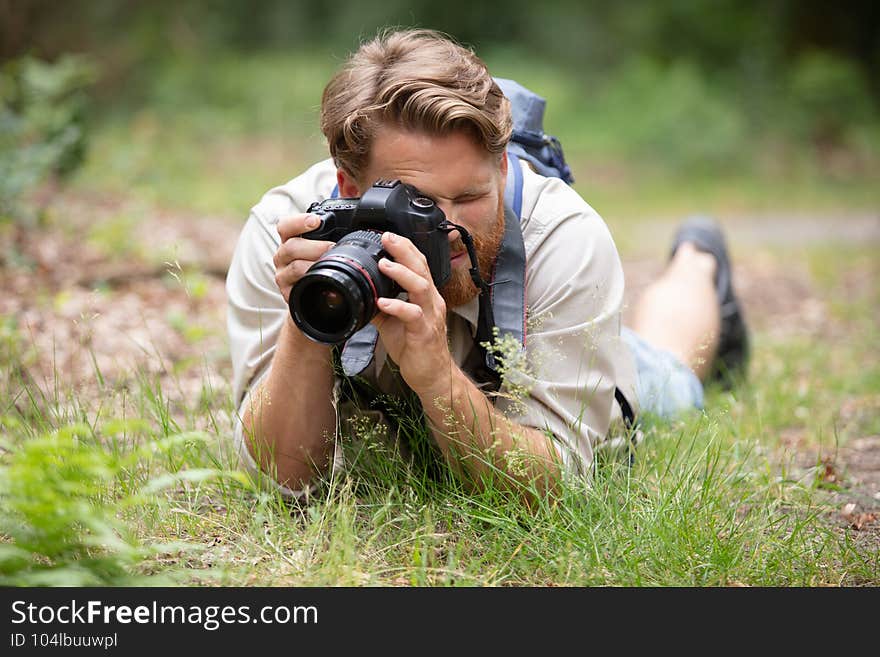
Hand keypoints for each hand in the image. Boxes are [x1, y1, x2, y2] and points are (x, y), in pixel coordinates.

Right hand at [273, 214, 333, 303]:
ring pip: (294, 267)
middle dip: (314, 246)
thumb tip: (360, 209)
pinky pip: (296, 287)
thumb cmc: (322, 266)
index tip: (316, 220)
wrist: (318, 299)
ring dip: (313, 264)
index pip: (285, 226)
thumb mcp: (325, 245)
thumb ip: (335, 230)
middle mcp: (282, 256)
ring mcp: (283, 275)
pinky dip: (310, 283)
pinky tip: (322, 280)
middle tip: (333, 247)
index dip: (299, 221)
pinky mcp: (288, 293)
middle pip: (290, 246)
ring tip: (330, 264)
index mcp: (289, 240)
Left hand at [371, 232, 453, 395]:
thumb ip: (382, 305)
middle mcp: (432, 302)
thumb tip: (363, 293)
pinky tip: (383, 302)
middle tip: (387, 238)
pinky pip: (413, 315)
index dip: (405, 248)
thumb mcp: (394, 323)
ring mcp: (430, 317)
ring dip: (402, 273)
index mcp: (426, 297)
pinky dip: (398, 306)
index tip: (388, 236)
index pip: (419, 265)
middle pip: (422, 269)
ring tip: (384, 264)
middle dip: (404, 251)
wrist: (431, 376)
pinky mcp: (425, 333)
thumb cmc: (416, 348)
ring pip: (421, 287)